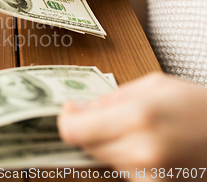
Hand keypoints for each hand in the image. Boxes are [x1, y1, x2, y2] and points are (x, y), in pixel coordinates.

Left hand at [58, 74, 206, 180]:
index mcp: (137, 118)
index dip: (66, 119)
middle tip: (107, 115)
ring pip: (102, 157)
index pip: (74, 131)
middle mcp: (140, 151)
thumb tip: (78, 108)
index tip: (69, 110)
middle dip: (89, 128)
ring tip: (138, 129)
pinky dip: (125, 156)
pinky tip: (147, 144)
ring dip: (109, 142)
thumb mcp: (154, 85)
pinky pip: (122, 170)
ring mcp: (148, 175)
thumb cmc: (200, 107)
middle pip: (86, 145)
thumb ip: (109, 97)